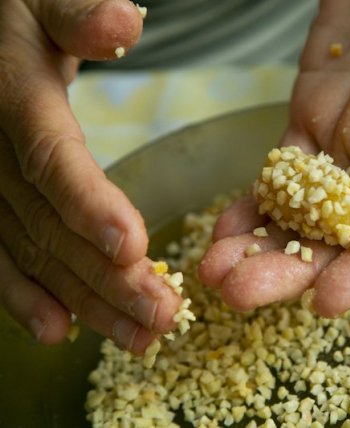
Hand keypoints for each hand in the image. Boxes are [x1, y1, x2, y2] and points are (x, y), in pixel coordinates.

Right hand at [0, 0, 180, 353]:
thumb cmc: (21, 15)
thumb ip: (79, 13)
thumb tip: (123, 20)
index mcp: (12, 98)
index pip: (51, 159)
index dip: (88, 205)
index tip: (132, 248)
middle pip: (51, 224)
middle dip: (108, 277)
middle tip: (162, 315)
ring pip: (34, 253)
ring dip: (86, 301)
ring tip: (139, 339)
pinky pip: (3, 256)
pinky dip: (29, 297)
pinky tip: (60, 331)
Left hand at [199, 0, 349, 316]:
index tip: (326, 301)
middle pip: (342, 232)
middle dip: (294, 268)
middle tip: (242, 295)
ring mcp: (346, 141)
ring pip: (302, 211)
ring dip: (261, 246)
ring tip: (216, 274)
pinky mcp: (309, 119)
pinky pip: (279, 175)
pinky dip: (251, 205)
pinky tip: (223, 232)